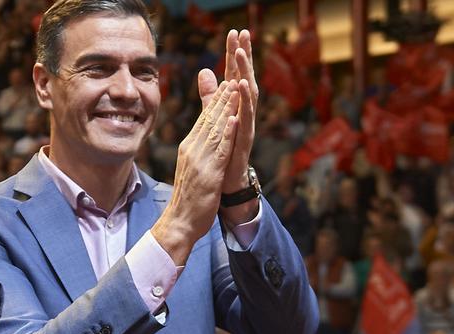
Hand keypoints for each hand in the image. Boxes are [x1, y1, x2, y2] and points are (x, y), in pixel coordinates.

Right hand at [150, 80, 239, 264]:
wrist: (179, 222)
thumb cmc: (188, 198)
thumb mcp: (193, 168)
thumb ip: (199, 149)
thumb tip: (201, 135)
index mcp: (189, 147)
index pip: (205, 118)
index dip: (217, 99)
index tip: (227, 80)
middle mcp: (193, 149)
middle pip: (210, 118)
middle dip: (222, 94)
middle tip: (233, 71)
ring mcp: (200, 160)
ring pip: (216, 128)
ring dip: (226, 106)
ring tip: (235, 86)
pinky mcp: (209, 173)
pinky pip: (220, 150)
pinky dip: (227, 133)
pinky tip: (233, 118)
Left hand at [197, 30, 258, 194]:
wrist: (226, 182)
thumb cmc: (223, 149)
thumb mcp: (213, 117)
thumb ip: (210, 95)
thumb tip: (206, 70)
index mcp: (234, 106)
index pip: (234, 74)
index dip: (234, 54)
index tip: (235, 31)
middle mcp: (243, 113)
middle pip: (244, 79)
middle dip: (244, 56)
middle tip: (243, 34)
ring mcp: (245, 127)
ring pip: (247, 98)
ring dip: (245, 75)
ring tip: (241, 56)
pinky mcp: (243, 142)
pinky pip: (244, 122)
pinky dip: (243, 107)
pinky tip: (241, 91)